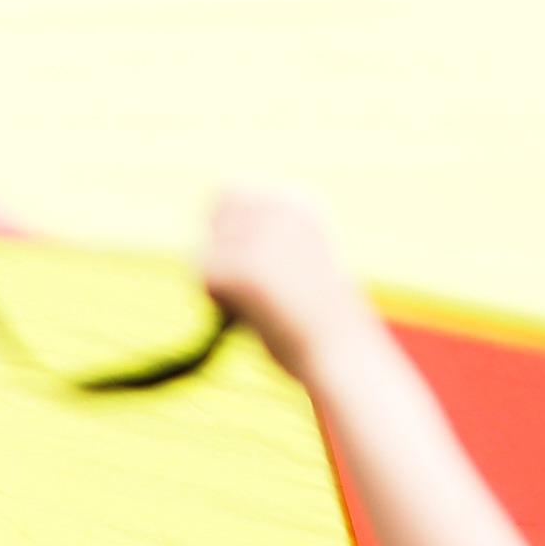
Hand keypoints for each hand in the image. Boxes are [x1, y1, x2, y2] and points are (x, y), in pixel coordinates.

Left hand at [197, 183, 363, 373]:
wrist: (339, 351)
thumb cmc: (312, 314)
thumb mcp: (291, 257)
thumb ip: (256, 234)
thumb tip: (211, 199)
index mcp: (298, 203)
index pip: (228, 194)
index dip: (225, 233)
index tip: (255, 266)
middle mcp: (283, 210)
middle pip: (212, 222)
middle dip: (218, 255)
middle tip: (249, 289)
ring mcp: (266, 237)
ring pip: (205, 251)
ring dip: (217, 281)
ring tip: (254, 303)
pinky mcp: (249, 267)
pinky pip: (205, 276)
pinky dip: (216, 301)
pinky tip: (247, 315)